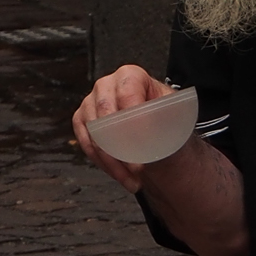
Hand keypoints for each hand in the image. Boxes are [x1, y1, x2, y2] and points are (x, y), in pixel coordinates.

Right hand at [73, 64, 168, 194]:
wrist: (159, 134)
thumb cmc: (166, 122)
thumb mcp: (173, 118)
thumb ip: (161, 122)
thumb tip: (148, 134)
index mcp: (130, 76)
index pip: (127, 94)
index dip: (134, 121)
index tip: (144, 145)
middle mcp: (106, 85)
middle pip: (105, 116)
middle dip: (122, 147)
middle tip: (139, 168)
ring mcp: (91, 102)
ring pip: (95, 135)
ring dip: (114, 162)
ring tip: (134, 179)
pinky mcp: (83, 120)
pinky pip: (87, 144)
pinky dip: (103, 163)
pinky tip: (120, 174)